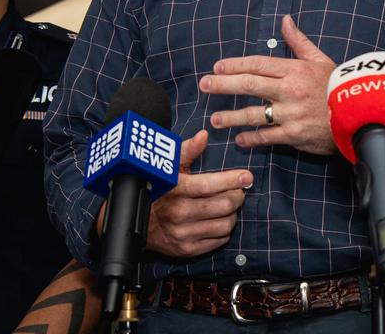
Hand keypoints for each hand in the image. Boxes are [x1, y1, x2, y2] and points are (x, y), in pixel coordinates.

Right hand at [145, 130, 251, 258]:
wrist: (138, 224)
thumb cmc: (159, 190)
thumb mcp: (169, 167)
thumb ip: (188, 150)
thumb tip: (204, 135)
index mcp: (176, 190)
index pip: (209, 185)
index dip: (232, 180)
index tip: (246, 176)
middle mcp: (179, 212)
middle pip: (225, 205)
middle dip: (236, 196)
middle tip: (236, 191)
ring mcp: (184, 233)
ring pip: (226, 224)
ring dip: (232, 214)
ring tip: (225, 206)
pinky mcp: (188, 249)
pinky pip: (220, 240)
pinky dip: (224, 230)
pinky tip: (217, 220)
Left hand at [205, 15, 336, 155]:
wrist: (361, 115)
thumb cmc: (338, 86)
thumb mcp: (320, 60)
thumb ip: (299, 41)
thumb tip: (285, 20)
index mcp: (295, 69)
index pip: (257, 64)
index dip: (234, 65)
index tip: (218, 67)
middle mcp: (290, 90)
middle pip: (248, 84)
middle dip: (223, 85)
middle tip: (204, 85)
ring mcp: (291, 113)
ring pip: (253, 113)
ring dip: (230, 117)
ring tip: (215, 119)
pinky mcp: (295, 134)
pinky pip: (266, 136)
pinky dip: (251, 138)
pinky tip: (239, 139)